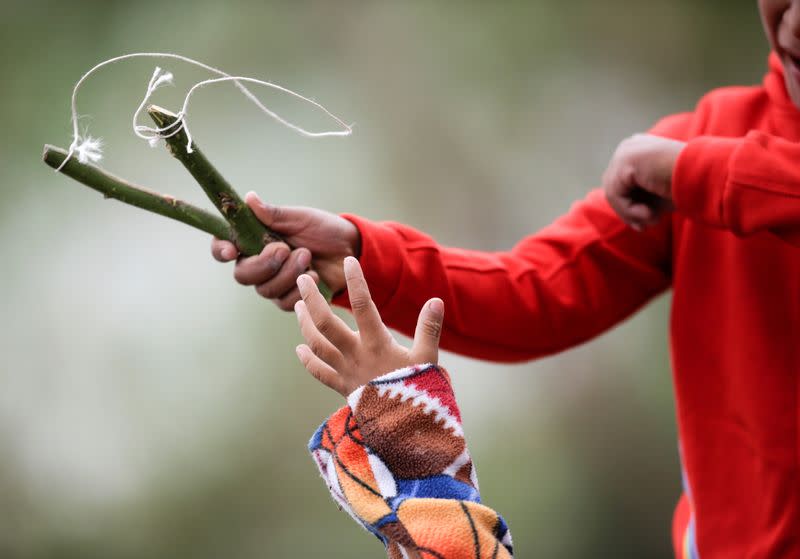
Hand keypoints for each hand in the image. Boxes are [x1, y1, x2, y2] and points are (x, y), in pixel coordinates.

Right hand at [210, 192, 360, 309]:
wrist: (351, 250)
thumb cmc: (322, 229)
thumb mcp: (300, 218)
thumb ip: (274, 214)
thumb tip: (249, 199)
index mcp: (253, 240)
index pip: (224, 247)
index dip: (221, 251)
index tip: (233, 251)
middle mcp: (259, 264)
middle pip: (242, 275)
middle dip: (264, 264)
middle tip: (286, 249)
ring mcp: (273, 283)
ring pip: (265, 290)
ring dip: (289, 273)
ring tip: (308, 256)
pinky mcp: (290, 299)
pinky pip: (285, 303)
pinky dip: (301, 289)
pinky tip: (315, 276)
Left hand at [294, 256, 443, 396]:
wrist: (406, 431)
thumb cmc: (420, 392)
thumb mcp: (428, 359)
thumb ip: (429, 328)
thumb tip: (436, 300)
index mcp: (378, 344)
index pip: (363, 305)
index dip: (356, 281)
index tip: (348, 260)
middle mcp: (356, 356)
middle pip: (326, 323)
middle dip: (312, 299)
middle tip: (302, 278)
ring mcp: (345, 372)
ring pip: (316, 344)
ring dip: (304, 323)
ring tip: (297, 305)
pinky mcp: (342, 388)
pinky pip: (319, 373)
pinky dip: (307, 360)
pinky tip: (299, 348)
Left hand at [602, 133, 685, 229]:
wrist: (706, 176)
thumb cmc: (689, 187)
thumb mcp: (660, 196)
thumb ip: (642, 201)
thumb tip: (632, 220)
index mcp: (639, 149)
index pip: (621, 183)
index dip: (629, 207)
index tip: (644, 225)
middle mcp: (629, 146)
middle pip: (614, 187)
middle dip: (627, 212)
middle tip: (644, 227)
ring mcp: (626, 151)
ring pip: (613, 193)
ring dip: (630, 214)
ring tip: (652, 221)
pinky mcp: (626, 161)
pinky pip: (615, 194)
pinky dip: (629, 210)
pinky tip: (649, 214)